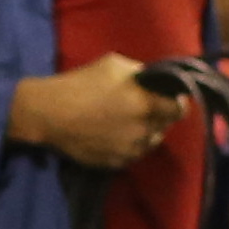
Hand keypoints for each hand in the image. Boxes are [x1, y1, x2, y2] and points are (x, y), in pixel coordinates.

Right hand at [8, 54, 185, 169]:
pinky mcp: (118, 163)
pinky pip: (134, 153)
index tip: (165, 97)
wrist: (49, 113)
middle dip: (158, 115)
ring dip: (145, 131)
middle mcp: (144, 131)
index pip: (180, 110)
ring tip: (126, 121)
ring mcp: (131, 150)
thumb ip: (142, 73)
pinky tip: (114, 133)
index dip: (174, 102)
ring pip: (151, 141)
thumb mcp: (114, 64)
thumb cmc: (81, 83)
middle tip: (141, 106)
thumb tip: (157, 81)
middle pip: (165, 125)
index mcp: (147, 104)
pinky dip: (130, 144)